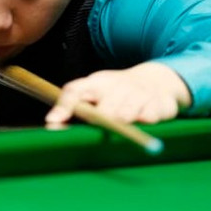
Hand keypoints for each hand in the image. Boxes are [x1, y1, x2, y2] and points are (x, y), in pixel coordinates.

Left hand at [45, 62, 192, 124]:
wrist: (156, 80)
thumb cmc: (116, 93)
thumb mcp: (94, 94)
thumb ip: (73, 108)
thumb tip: (51, 125)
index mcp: (96, 83)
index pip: (75, 90)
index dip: (64, 106)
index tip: (53, 122)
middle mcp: (117, 85)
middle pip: (104, 110)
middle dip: (102, 122)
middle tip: (103, 130)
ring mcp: (139, 92)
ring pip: (126, 115)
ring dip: (123, 124)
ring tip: (125, 123)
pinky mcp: (159, 102)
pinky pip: (150, 117)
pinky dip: (146, 121)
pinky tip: (146, 118)